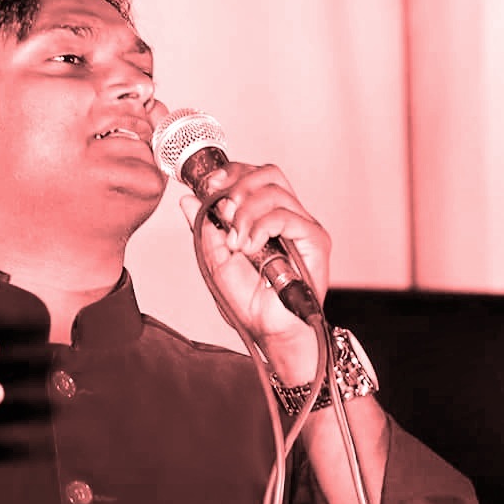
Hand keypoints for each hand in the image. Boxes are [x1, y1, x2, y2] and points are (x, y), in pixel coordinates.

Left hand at [178, 163, 330, 373]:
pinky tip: (250, 247)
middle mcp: (286, 217)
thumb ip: (205, 227)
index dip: (230, 173)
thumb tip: (188, 199)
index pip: (253, 175)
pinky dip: (261, 227)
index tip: (207, 185)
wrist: (267, 330)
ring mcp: (302, 227)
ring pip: (275, 190)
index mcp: (264, 217)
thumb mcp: (214, 259)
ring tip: (237, 242)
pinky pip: (287, 215)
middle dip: (238, 186)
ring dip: (245, 213)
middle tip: (223, 212)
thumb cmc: (246, 302)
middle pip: (268, 173)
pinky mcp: (315, 241)